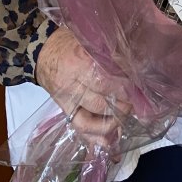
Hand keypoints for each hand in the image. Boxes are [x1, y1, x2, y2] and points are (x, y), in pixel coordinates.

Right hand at [36, 27, 131, 152]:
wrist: (43, 52)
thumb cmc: (70, 42)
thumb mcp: (89, 42)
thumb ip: (109, 55)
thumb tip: (134, 68)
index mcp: (79, 63)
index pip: (104, 81)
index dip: (124, 88)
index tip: (138, 87)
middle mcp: (71, 85)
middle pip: (100, 103)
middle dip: (122, 106)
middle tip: (135, 101)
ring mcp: (66, 101)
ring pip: (89, 121)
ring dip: (112, 122)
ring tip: (126, 115)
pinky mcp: (64, 111)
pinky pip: (79, 128)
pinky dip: (95, 137)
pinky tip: (109, 140)